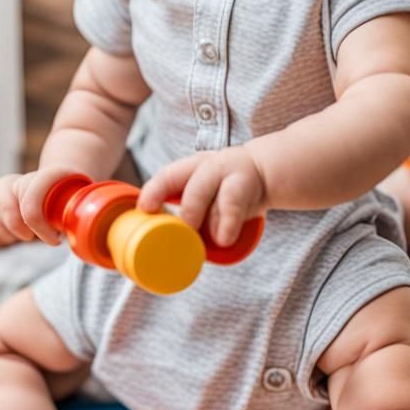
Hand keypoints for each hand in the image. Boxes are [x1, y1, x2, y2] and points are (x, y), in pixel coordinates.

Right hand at [0, 164, 77, 246]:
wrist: (40, 194)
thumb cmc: (58, 205)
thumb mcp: (67, 206)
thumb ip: (71, 215)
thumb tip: (76, 236)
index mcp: (34, 178)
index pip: (31, 202)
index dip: (41, 226)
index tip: (54, 240)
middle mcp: (9, 182)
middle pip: (10, 215)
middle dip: (22, 231)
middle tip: (32, 236)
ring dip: (10, 235)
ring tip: (23, 232)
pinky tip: (9, 234)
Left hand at [136, 147, 266, 247]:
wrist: (265, 170)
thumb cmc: (226, 189)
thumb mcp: (205, 192)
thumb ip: (190, 211)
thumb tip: (167, 242)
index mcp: (190, 168)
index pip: (167, 176)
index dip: (153, 192)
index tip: (144, 209)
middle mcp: (207, 166)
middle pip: (187, 182)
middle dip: (183, 208)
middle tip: (178, 231)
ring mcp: (227, 172)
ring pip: (207, 190)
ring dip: (203, 217)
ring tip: (204, 238)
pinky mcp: (246, 185)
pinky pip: (232, 203)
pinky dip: (227, 223)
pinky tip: (224, 239)